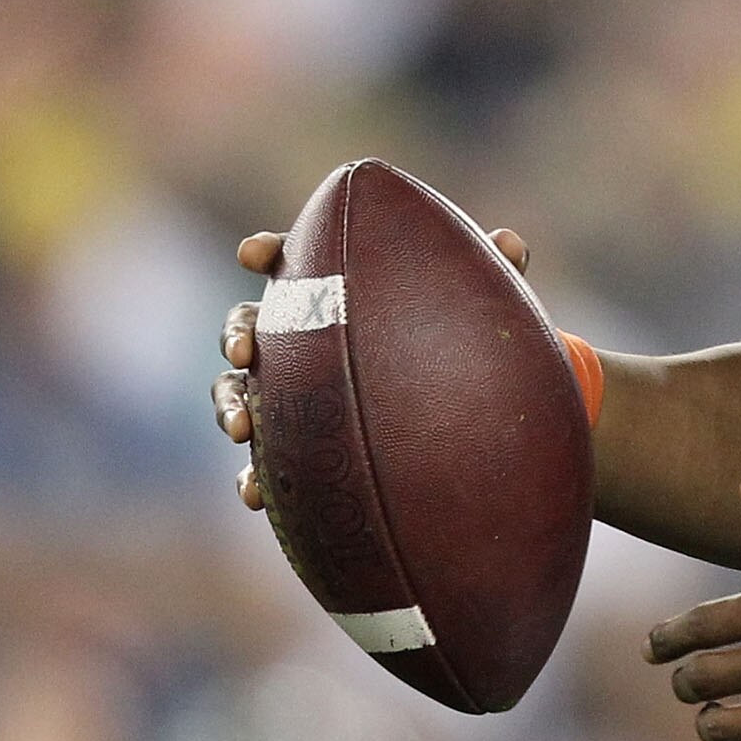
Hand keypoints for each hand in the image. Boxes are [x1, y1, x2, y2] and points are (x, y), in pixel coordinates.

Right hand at [212, 226, 529, 511]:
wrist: (444, 418)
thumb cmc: (447, 341)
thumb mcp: (469, 308)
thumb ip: (486, 274)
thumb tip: (512, 245)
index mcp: (328, 290)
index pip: (289, 261)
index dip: (266, 252)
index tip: (256, 255)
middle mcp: (296, 340)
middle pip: (248, 325)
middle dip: (236, 334)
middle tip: (244, 350)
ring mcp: (285, 397)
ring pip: (236, 392)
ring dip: (229, 405)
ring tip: (239, 428)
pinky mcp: (290, 451)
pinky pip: (260, 464)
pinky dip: (251, 477)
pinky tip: (258, 494)